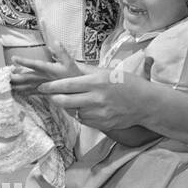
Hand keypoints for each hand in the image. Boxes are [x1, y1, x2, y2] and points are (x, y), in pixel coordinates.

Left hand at [7, 42, 83, 94]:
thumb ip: (61, 50)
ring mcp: (43, 86)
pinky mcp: (43, 92)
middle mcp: (45, 79)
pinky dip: (21, 92)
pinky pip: (30, 93)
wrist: (78, 90)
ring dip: (16, 86)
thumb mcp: (69, 61)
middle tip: (5, 76)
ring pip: (27, 86)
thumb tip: (55, 41)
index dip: (24, 62)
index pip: (35, 64)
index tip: (14, 58)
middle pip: (27, 78)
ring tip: (5, 84)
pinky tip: (13, 91)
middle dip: (15, 77)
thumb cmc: (72, 74)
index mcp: (50, 69)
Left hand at [39, 52, 159, 131]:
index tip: (42, 87)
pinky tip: (83, 108)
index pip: (67, 85)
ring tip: (69, 100)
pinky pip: (83, 120)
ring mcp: (99, 113)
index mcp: (97, 82)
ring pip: (73, 112)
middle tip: (50, 95)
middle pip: (65, 101)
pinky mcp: (102, 124)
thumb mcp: (106, 72)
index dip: (51, 87)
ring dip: (68, 107)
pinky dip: (80, 114)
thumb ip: (85, 71)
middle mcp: (96, 98)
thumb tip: (65, 63)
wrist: (145, 103)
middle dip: (54, 99)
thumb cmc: (126, 83)